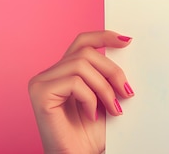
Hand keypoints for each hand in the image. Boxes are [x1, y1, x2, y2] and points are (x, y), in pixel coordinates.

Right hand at [28, 31, 133, 153]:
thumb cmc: (92, 132)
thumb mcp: (106, 95)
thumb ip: (108, 73)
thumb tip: (127, 46)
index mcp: (65, 71)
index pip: (82, 42)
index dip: (104, 36)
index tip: (127, 41)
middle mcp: (49, 74)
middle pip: (86, 52)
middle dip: (113, 71)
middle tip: (127, 93)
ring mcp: (41, 83)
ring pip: (82, 65)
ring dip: (104, 88)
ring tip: (113, 108)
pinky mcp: (40, 94)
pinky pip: (74, 82)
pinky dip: (90, 98)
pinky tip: (92, 115)